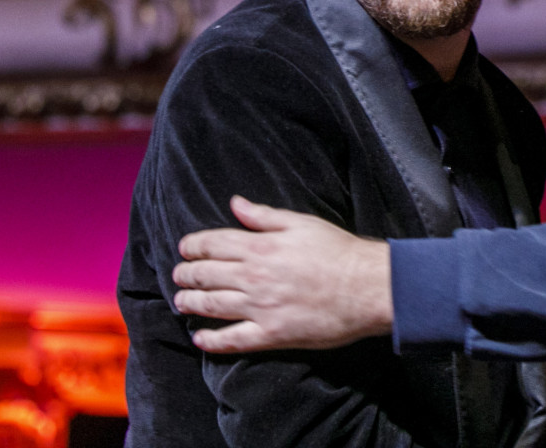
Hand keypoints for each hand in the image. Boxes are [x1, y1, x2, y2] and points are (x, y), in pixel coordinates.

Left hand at [173, 196, 392, 352]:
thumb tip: (235, 204)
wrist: (366, 288)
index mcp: (259, 246)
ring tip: (180, 302)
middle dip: (186, 275)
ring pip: (212, 306)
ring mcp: (260, 307)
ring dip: (190, 303)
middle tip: (178, 276)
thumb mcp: (300, 223)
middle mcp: (253, 276)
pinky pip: (233, 340)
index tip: (184, 249)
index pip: (212, 244)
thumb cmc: (337, 251)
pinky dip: (212, 340)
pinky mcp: (271, 334)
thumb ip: (263, 216)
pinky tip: (200, 339)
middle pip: (206, 275)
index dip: (193, 246)